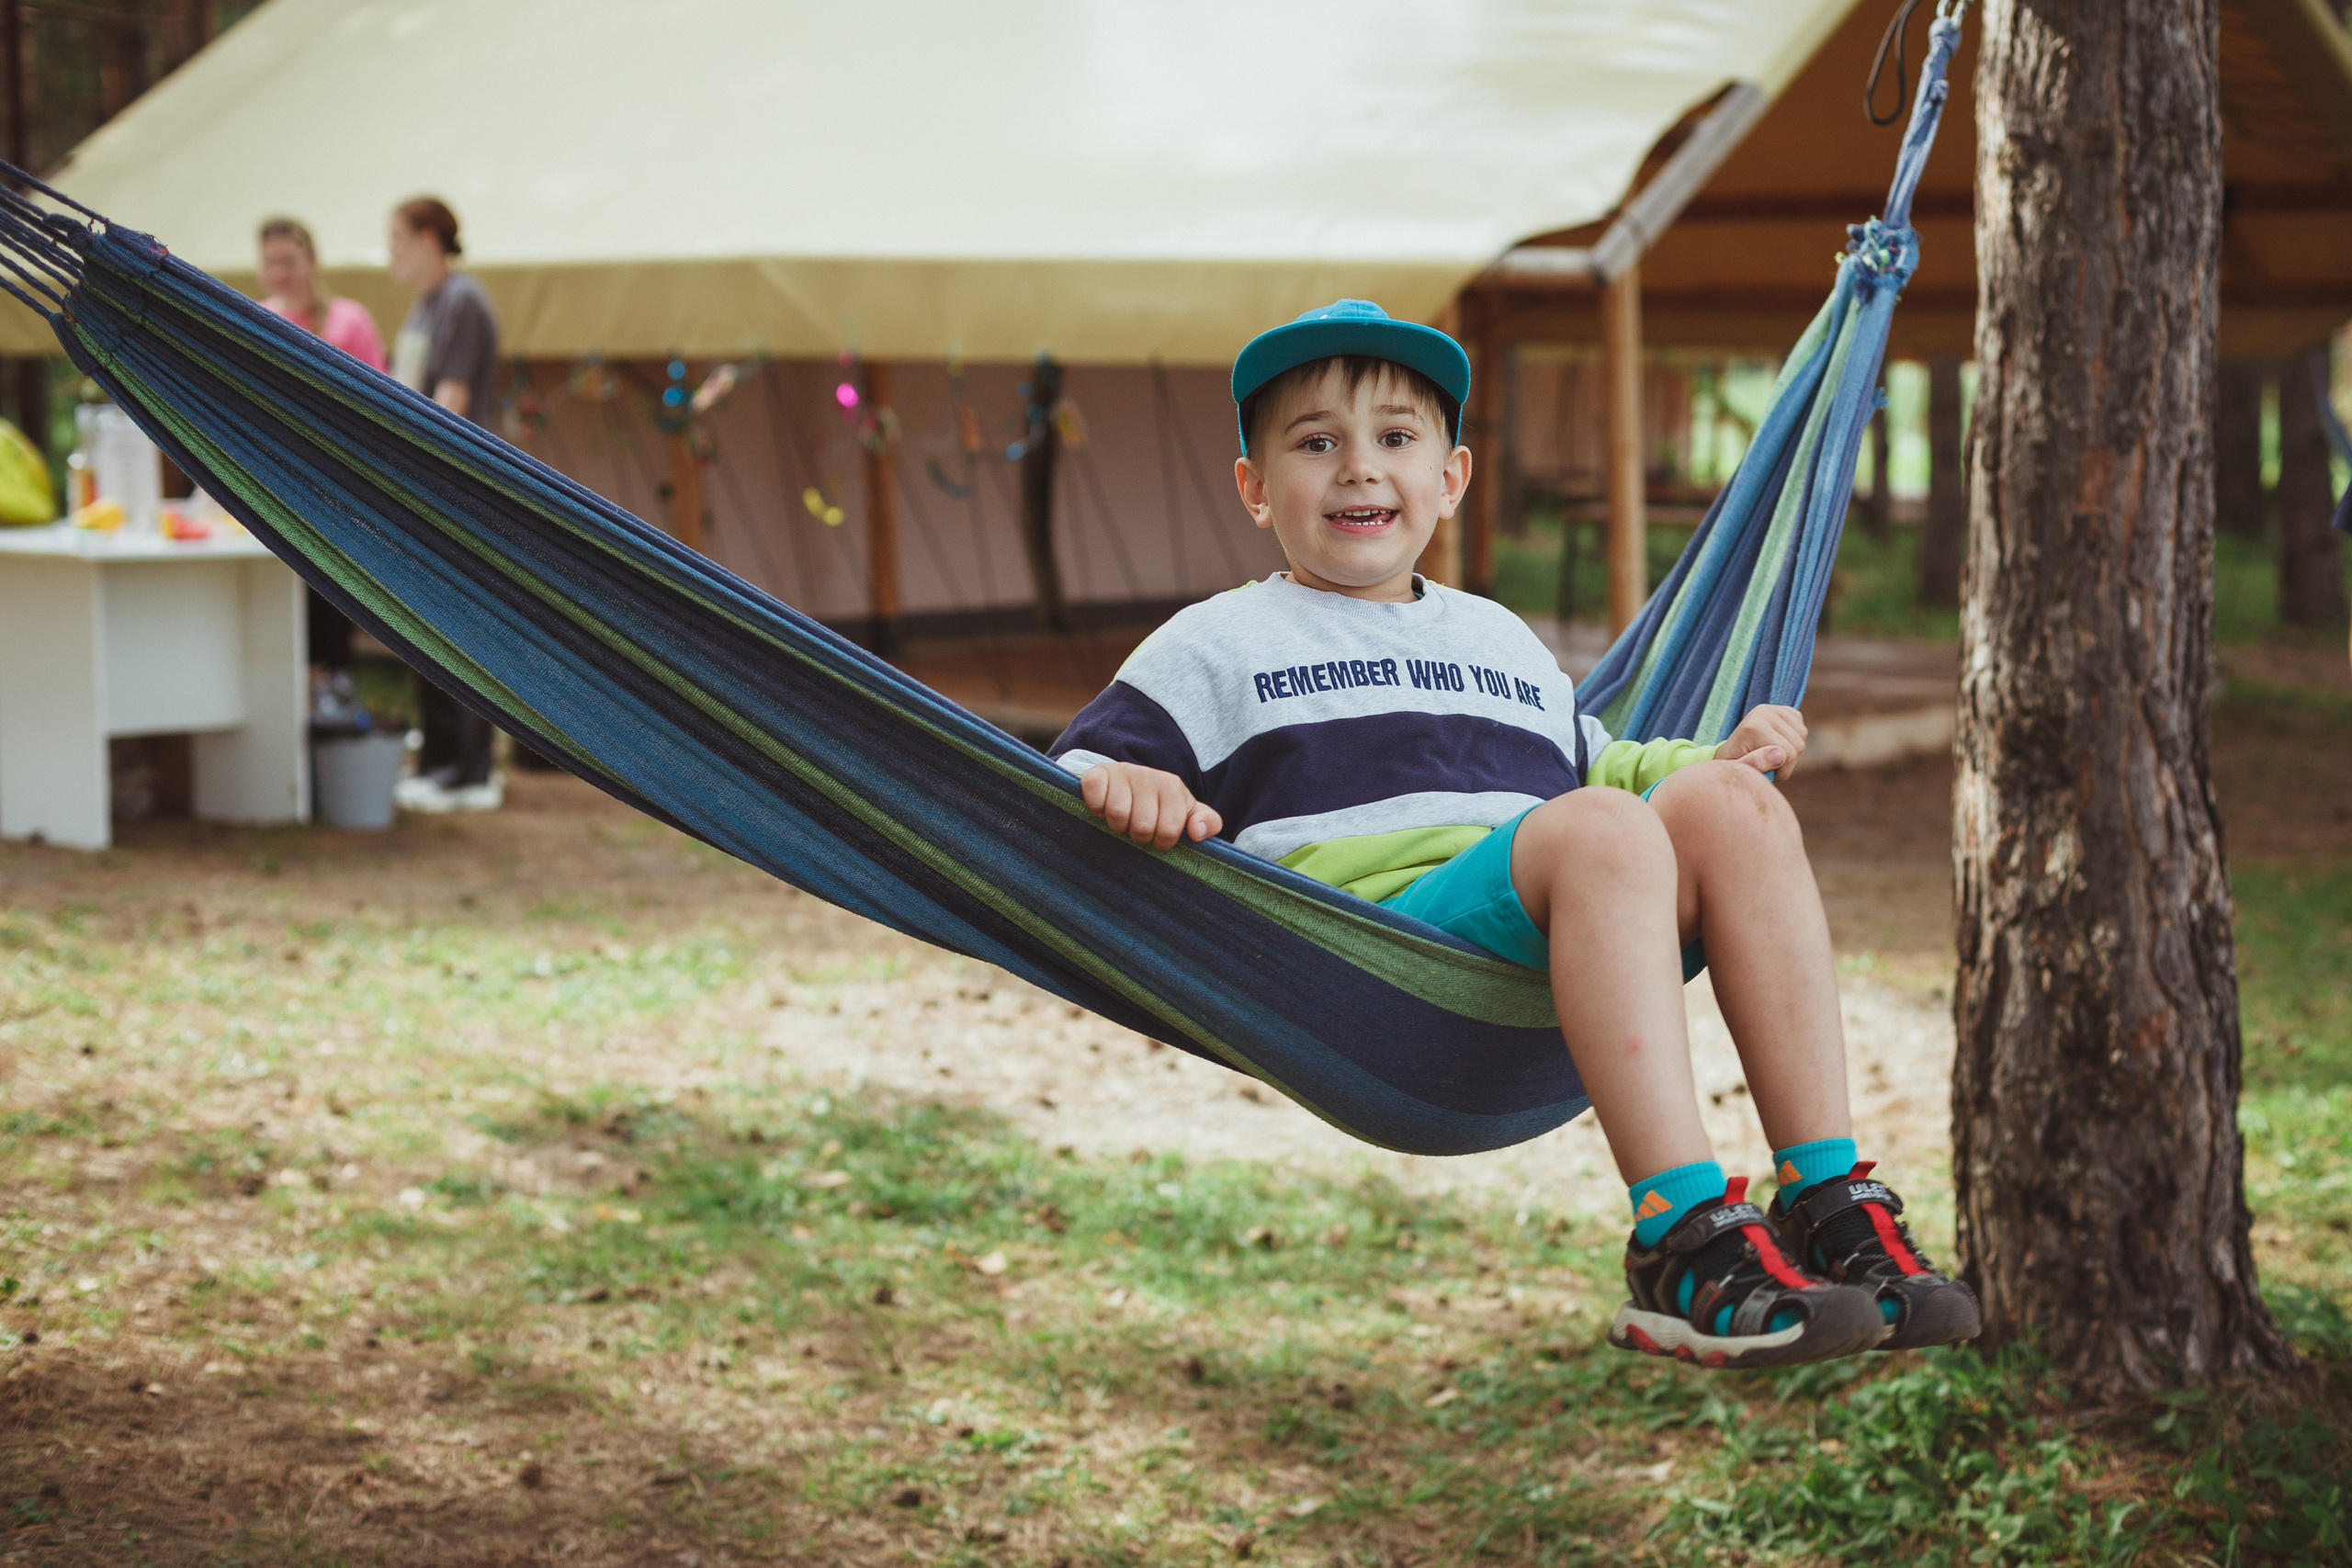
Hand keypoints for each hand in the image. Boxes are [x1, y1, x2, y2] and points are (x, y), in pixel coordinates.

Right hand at [1080, 762, 1222, 850]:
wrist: (1124, 782)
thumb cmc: (1157, 805)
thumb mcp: (1186, 813)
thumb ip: (1207, 822)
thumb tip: (1197, 832)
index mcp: (1172, 786)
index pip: (1169, 830)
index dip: (1161, 842)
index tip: (1157, 837)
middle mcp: (1148, 775)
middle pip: (1142, 826)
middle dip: (1137, 835)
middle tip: (1136, 828)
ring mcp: (1122, 772)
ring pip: (1118, 815)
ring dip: (1116, 826)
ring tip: (1121, 820)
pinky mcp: (1097, 773)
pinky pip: (1095, 797)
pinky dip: (1097, 810)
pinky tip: (1103, 809)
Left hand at [1715, 703, 1807, 778]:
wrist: (1732, 751)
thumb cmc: (1736, 765)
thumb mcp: (1741, 769)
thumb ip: (1756, 764)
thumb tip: (1779, 755)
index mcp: (1753, 727)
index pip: (1789, 754)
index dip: (1782, 772)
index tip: (1765, 772)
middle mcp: (1764, 712)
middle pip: (1798, 746)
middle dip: (1787, 764)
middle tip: (1769, 765)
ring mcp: (1775, 708)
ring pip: (1802, 739)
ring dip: (1792, 754)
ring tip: (1772, 756)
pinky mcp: (1784, 709)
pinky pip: (1802, 730)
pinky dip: (1794, 741)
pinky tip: (1778, 745)